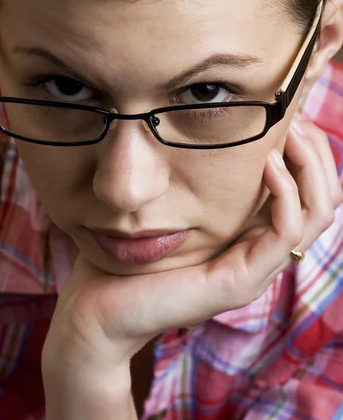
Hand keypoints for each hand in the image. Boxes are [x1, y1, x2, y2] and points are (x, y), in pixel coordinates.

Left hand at [42, 118, 341, 381]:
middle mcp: (262, 253)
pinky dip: (285, 194)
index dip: (309, 151)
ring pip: (316, 216)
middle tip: (295, 116)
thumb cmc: (130, 252)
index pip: (308, 193)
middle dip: (316, 153)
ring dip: (309, 168)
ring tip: (289, 133)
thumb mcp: (174, 205)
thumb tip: (209, 130)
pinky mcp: (240, 282)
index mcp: (251, 236)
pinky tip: (268, 164)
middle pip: (323, 201)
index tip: (288, 112)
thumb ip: (199, 178)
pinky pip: (284, 234)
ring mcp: (255, 270)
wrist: (99, 307)